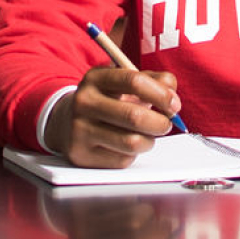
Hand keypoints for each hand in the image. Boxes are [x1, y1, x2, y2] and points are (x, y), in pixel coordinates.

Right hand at [49, 66, 180, 168]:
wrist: (66, 122)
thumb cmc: (106, 100)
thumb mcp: (124, 83)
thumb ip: (154, 81)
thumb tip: (172, 97)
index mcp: (96, 78)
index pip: (134, 81)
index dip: (161, 94)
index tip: (174, 105)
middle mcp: (84, 102)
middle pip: (134, 116)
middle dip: (160, 123)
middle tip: (166, 124)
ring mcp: (80, 130)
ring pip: (132, 142)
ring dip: (149, 141)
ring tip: (148, 135)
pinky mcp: (81, 155)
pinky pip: (122, 160)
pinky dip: (133, 155)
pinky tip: (125, 145)